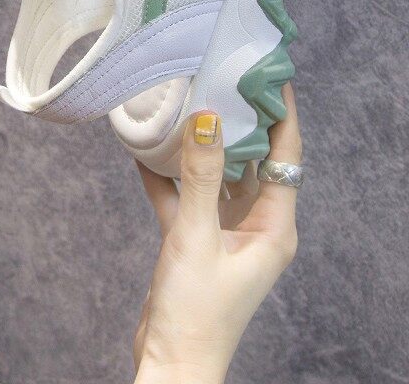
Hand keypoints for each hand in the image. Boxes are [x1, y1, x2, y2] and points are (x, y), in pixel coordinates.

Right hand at [133, 85, 301, 383]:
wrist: (170, 361)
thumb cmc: (195, 309)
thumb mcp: (196, 236)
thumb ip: (201, 177)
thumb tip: (209, 119)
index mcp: (273, 226)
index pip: (284, 157)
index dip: (280, 114)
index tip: (269, 74)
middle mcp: (254, 225)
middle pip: (251, 160)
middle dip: (238, 120)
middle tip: (222, 77)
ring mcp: (224, 232)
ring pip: (215, 175)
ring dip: (200, 146)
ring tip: (185, 103)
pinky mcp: (196, 240)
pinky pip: (185, 197)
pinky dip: (168, 176)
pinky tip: (145, 151)